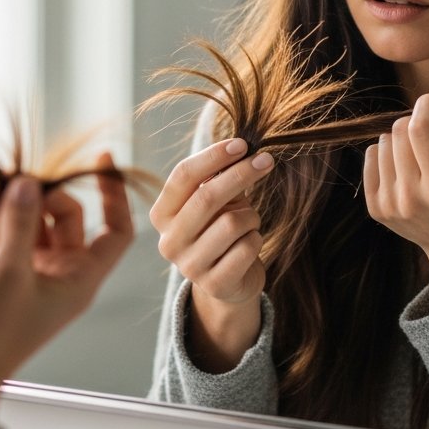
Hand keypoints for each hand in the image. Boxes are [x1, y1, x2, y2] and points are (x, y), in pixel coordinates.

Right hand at [0, 154, 133, 421]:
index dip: (115, 195)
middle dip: (36, 194)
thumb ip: (21, 223)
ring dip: (3, 203)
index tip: (103, 161)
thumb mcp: (8, 272)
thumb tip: (31, 182)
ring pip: (29, 220)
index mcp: (81, 278)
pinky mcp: (2, 270)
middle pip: (65, 215)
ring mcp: (32, 271)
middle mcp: (62, 273)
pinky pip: (4, 231)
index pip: (117, 231)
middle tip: (4, 184)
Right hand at [149, 138, 274, 370]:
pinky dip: (256, 238)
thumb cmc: (220, 230)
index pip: (183, 176)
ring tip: (250, 221)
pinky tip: (250, 243)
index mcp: (162, 215)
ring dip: (251, 215)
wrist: (229, 281)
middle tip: (266, 160)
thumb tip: (242, 148)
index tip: (242, 144)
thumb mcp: (216, 202)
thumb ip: (220, 177)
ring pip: (232, 222)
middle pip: (207, 197)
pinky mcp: (215, 284)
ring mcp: (190, 266)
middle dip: (241, 174)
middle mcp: (169, 241)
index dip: (213, 157)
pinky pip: (247, 247)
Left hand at [364, 91, 428, 305]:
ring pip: (384, 141)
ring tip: (420, 155)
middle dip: (417, 120)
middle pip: (400, 131)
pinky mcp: (376, 208)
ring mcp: (389, 204)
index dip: (427, 104)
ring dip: (402, 138)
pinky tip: (405, 166)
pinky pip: (371, 157)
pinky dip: (387, 153)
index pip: (421, 130)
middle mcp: (411, 197)